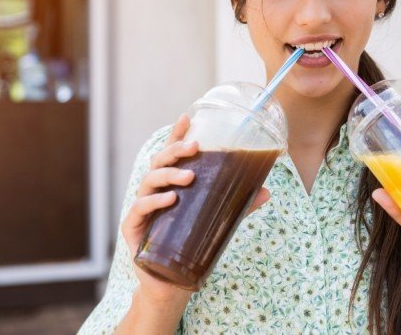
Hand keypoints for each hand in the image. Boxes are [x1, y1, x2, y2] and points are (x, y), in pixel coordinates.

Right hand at [121, 113, 270, 301]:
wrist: (171, 283)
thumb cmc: (190, 245)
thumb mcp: (216, 221)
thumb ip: (238, 206)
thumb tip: (267, 192)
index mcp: (170, 185)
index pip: (170, 155)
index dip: (176, 135)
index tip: (187, 117)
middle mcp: (153, 192)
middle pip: (159, 162)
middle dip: (176, 150)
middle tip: (195, 146)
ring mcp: (141, 208)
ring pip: (149, 180)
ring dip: (169, 174)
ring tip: (189, 176)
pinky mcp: (133, 228)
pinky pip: (140, 208)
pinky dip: (154, 201)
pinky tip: (170, 200)